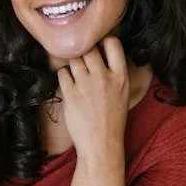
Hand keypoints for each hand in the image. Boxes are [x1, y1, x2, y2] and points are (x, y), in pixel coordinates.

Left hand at [57, 35, 128, 164]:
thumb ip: (115, 73)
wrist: (101, 144)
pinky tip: (68, 84)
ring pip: (74, 58)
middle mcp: (104, 77)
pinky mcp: (70, 94)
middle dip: (83, 50)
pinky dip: (64, 76)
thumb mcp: (123, 93)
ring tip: (75, 73)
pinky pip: (62, 73)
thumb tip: (103, 54)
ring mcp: (86, 85)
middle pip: (89, 47)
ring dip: (72, 62)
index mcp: (121, 76)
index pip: (112, 43)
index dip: (103, 41)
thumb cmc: (112, 120)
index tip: (98, 46)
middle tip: (81, 59)